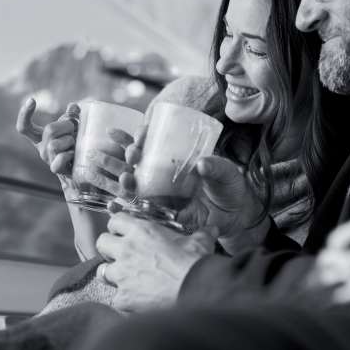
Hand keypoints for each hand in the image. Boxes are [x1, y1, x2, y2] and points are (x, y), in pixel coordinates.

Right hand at [16, 97, 77, 175]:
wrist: (79, 172)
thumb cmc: (73, 147)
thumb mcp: (70, 130)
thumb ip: (70, 117)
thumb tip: (73, 106)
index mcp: (40, 138)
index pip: (24, 127)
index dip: (24, 114)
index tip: (32, 100)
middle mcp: (41, 148)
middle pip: (49, 130)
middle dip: (67, 126)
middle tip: (75, 129)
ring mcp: (48, 159)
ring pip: (54, 144)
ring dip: (70, 140)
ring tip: (76, 144)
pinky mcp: (56, 169)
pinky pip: (60, 159)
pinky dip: (68, 154)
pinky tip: (74, 153)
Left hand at [95, 212, 217, 311]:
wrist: (194, 291)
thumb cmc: (195, 263)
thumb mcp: (200, 242)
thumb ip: (203, 234)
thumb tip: (212, 229)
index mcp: (141, 231)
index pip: (116, 220)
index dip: (120, 227)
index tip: (126, 233)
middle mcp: (126, 250)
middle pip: (101, 242)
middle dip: (109, 248)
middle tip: (122, 255)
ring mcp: (121, 275)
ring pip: (101, 271)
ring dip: (112, 274)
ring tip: (126, 278)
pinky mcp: (123, 297)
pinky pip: (115, 298)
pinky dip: (124, 299)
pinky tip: (136, 301)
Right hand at [119, 126, 265, 247]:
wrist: (236, 216)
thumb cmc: (230, 187)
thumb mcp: (227, 172)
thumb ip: (217, 166)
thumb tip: (203, 164)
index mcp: (174, 160)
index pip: (150, 144)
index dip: (137, 137)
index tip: (134, 134)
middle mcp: (163, 175)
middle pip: (135, 163)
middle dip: (123, 157)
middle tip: (123, 153)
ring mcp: (162, 195)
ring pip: (133, 186)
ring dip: (123, 181)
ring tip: (124, 178)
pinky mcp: (163, 214)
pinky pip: (140, 212)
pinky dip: (124, 209)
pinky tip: (113, 206)